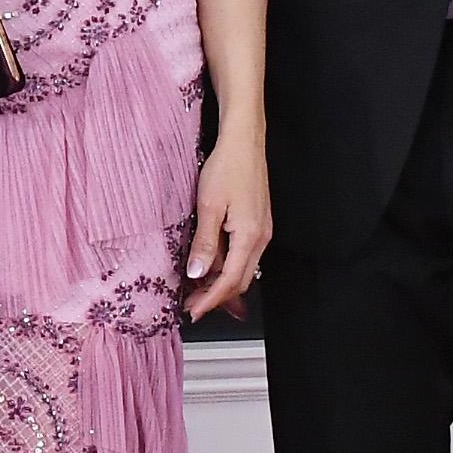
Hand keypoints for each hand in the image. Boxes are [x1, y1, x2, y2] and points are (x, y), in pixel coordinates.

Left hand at [184, 128, 272, 320]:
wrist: (244, 142)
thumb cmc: (228, 167)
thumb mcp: (208, 206)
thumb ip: (204, 243)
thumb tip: (198, 273)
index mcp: (250, 236)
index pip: (231, 281)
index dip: (211, 300)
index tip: (194, 311)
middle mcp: (261, 237)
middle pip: (240, 280)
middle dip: (216, 296)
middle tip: (191, 302)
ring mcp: (262, 231)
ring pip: (242, 268)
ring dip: (220, 281)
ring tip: (195, 286)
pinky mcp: (257, 223)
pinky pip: (243, 254)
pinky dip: (226, 265)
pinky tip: (209, 263)